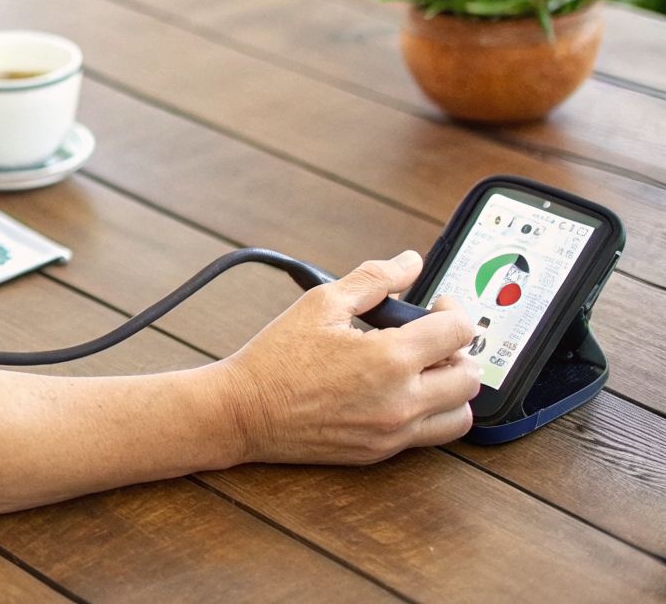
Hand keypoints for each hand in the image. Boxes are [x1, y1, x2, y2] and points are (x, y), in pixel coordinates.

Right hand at [213, 250, 479, 464]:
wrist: (243, 412)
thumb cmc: (275, 358)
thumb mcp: (321, 303)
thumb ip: (373, 278)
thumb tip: (409, 263)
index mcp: (390, 358)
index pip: (460, 331)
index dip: (453, 309)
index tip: (436, 305)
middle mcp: (401, 401)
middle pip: (471, 375)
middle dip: (458, 349)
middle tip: (431, 337)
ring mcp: (394, 432)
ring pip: (461, 413)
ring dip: (452, 387)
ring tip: (423, 369)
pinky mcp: (382, 453)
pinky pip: (430, 436)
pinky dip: (430, 412)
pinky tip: (399, 392)